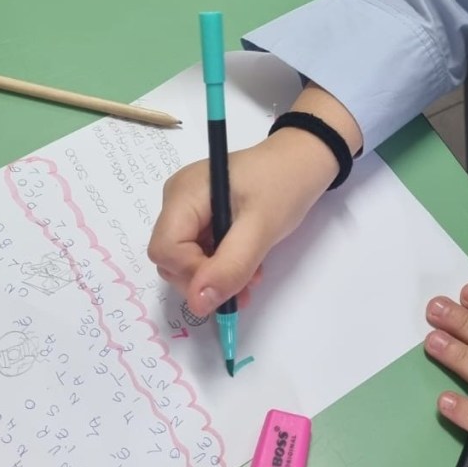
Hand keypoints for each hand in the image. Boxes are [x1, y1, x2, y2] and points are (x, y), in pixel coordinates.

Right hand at [148, 83, 362, 316]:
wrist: (302, 162)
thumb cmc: (283, 185)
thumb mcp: (260, 229)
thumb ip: (229, 267)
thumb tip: (197, 304)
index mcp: (183, 194)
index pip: (165, 250)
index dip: (192, 274)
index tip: (229, 281)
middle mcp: (176, 200)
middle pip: (171, 259)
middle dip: (206, 279)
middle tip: (246, 286)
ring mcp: (188, 209)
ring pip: (187, 260)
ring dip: (217, 276)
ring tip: (253, 276)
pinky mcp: (201, 217)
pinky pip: (200, 251)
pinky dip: (222, 265)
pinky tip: (248, 266)